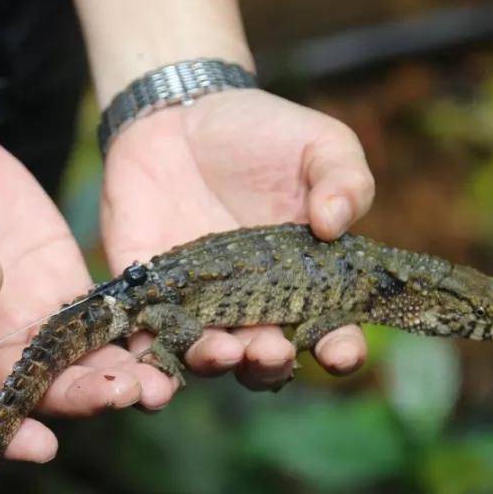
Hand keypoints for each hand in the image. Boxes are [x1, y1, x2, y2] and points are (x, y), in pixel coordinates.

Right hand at [0, 112, 170, 461]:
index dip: (1, 433)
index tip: (42, 445)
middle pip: (36, 391)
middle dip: (79, 399)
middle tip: (121, 395)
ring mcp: (26, 316)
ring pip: (77, 361)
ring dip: (118, 375)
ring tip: (157, 382)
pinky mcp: (60, 281)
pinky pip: (102, 314)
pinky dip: (133, 327)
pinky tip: (167, 332)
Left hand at [102, 88, 374, 397]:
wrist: (181, 114)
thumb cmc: (263, 132)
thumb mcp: (320, 145)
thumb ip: (345, 180)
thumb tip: (337, 223)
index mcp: (307, 285)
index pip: (330, 332)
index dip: (340, 348)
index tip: (341, 350)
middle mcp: (255, 309)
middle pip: (267, 360)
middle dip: (271, 364)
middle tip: (272, 350)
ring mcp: (200, 308)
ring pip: (208, 359)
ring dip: (215, 365)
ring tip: (222, 351)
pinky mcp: (148, 298)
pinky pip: (147, 342)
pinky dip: (150, 368)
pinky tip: (153, 379)